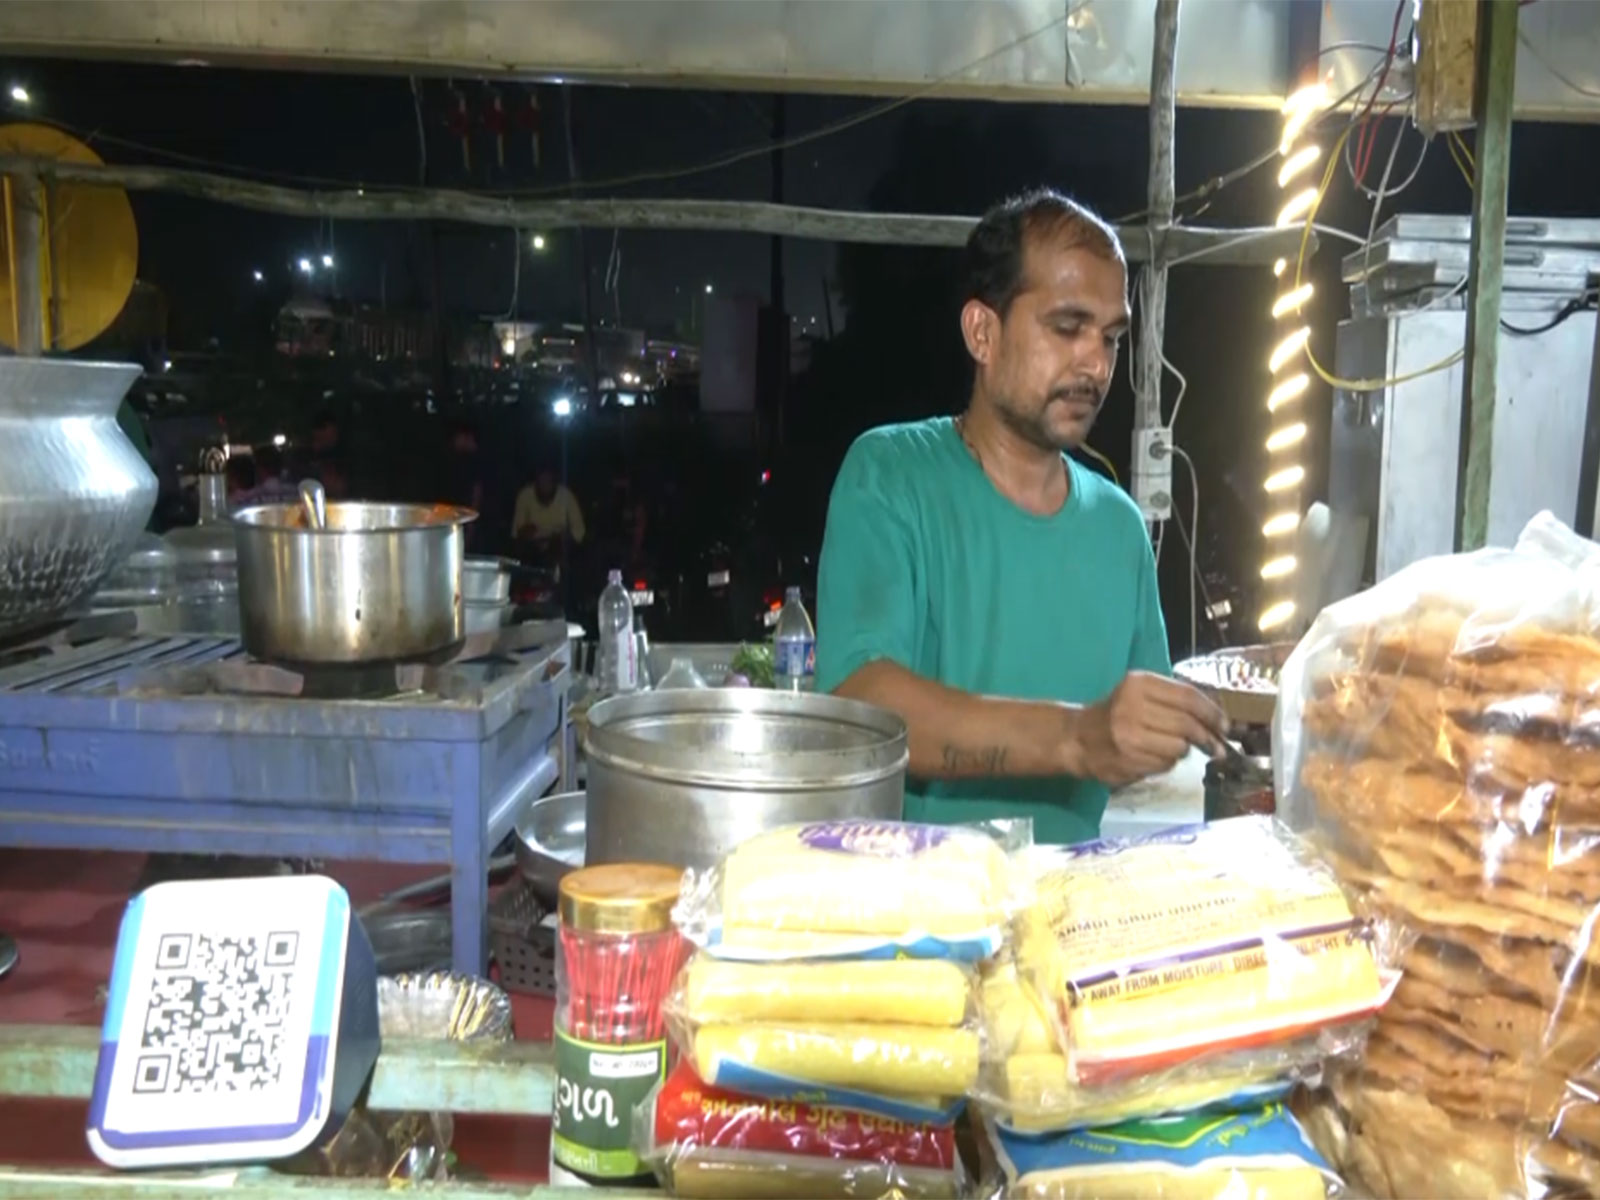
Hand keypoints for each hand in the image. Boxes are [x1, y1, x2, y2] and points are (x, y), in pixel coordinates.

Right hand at [1065, 671, 1228, 787]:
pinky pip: (1165, 763)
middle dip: (1208, 738)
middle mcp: (1133, 707)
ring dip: (1184, 751)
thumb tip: (1217, 718)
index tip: (1225, 726)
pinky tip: (1154, 756)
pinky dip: (1167, 762)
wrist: (1078, 738)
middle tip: (1217, 747)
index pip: (1188, 697)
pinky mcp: (1128, 759)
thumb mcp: (1140, 693)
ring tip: (1175, 749)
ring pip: (1179, 747)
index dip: (1212, 713)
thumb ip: (1175, 699)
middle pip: (1188, 724)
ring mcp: (1129, 735)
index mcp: (1139, 684)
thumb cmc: (1116, 713)